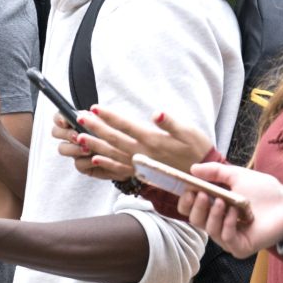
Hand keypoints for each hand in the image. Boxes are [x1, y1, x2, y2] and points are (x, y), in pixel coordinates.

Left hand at [55, 106, 212, 180]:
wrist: (203, 175)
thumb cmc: (197, 149)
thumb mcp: (189, 131)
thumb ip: (171, 123)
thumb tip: (156, 113)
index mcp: (152, 140)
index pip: (126, 125)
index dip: (109, 116)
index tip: (94, 107)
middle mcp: (143, 153)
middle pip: (114, 138)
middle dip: (95, 127)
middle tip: (79, 117)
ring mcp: (140, 164)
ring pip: (113, 154)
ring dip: (95, 145)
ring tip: (80, 137)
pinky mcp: (141, 173)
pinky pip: (119, 170)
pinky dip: (106, 165)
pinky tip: (94, 159)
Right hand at [180, 162, 282, 257]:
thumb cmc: (264, 191)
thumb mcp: (236, 175)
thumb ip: (214, 172)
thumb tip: (192, 168)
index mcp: (214, 208)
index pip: (190, 210)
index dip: (186, 201)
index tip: (190, 189)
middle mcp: (218, 224)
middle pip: (194, 220)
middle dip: (196, 207)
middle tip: (203, 194)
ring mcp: (228, 238)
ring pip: (208, 229)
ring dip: (214, 213)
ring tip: (224, 201)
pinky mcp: (240, 248)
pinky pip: (225, 238)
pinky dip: (227, 224)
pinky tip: (234, 213)